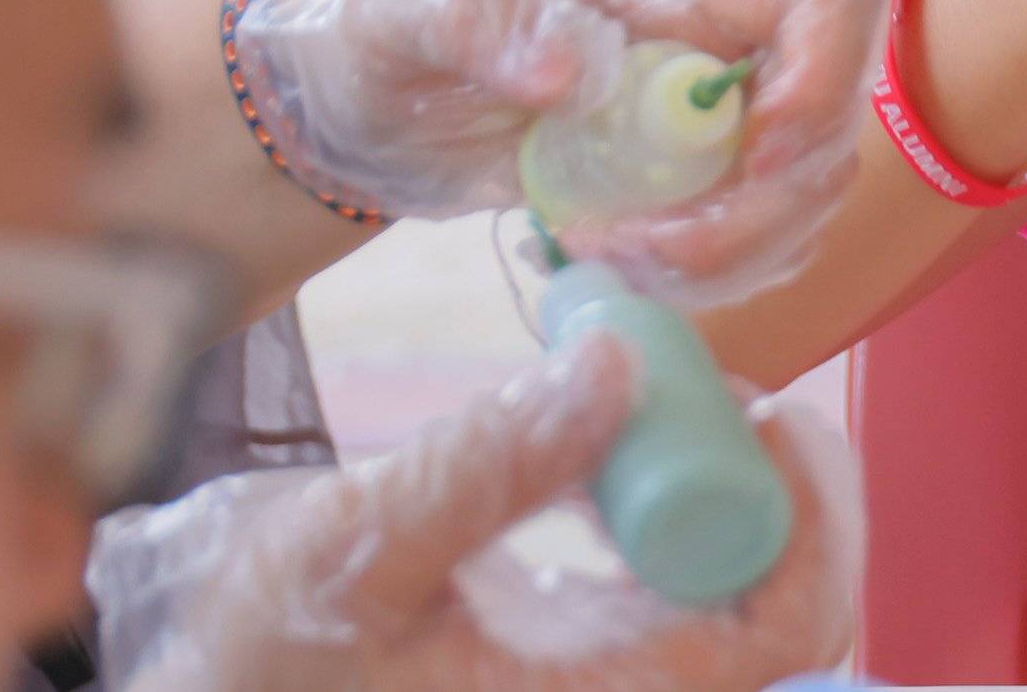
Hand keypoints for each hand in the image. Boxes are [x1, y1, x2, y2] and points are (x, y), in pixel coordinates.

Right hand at [89, 335, 857, 691]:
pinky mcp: (583, 658)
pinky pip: (680, 592)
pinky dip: (678, 511)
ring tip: (681, 401)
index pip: (775, 641)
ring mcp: (602, 681)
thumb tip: (617, 367)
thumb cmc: (262, 649)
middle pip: (780, 618)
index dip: (809, 529)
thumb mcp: (353, 548)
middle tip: (729, 392)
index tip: (776, 419)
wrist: (217, 686)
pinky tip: (624, 446)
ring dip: (732, 497)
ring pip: (737, 601)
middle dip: (781, 496)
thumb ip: (484, 465)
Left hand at [235, 0, 882, 303]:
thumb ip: (482, 17)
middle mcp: (729, 38)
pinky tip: (609, 261)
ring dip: (723, 257)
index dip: (828, 73)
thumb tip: (570, 73)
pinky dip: (702, 277)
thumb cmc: (397, 13)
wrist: (379, 76)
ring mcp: (722, 115)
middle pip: (830, 122)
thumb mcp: (408, 5)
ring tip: (599, 252)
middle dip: (753, 212)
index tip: (756, 155)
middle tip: (629, 244)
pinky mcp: (704, 182)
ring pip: (804, 198)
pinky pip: (758, 243)